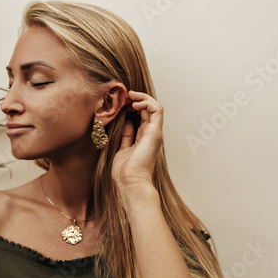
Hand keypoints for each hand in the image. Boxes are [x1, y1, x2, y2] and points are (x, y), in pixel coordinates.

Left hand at [112, 91, 163, 208]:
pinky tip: (134, 103)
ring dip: (142, 98)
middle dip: (137, 99)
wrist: (130, 182)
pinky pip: (157, 110)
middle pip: (149, 109)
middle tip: (124, 96)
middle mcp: (151, 134)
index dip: (133, 105)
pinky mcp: (155, 133)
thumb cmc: (124, 171)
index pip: (143, 115)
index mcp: (144, 137)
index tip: (121, 102)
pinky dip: (147, 102)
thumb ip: (126, 135)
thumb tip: (125, 122)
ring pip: (155, 107)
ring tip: (130, 96)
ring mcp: (154, 133)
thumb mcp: (122, 147)